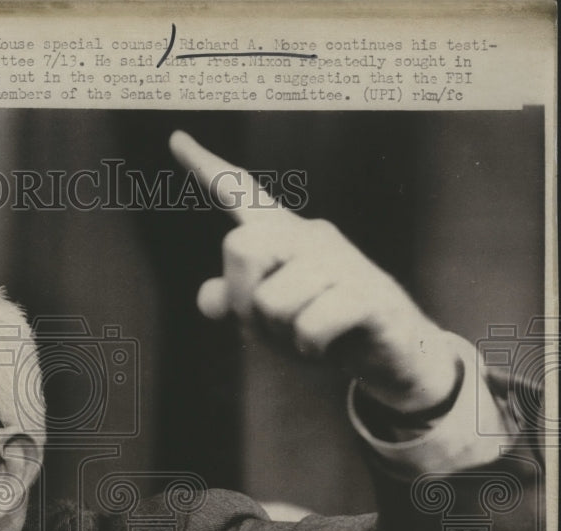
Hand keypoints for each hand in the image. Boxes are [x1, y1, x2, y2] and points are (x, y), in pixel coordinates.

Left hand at [169, 130, 459, 415]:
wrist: (392, 355)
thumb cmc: (326, 331)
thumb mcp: (270, 320)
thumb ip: (235, 303)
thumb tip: (207, 298)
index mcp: (285, 236)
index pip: (242, 194)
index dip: (206, 169)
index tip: (175, 139)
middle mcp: (312, 237)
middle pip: (240, 246)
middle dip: (243, 298)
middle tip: (272, 324)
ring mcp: (343, 261)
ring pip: (272, 301)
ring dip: (281, 335)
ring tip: (307, 334)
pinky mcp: (370, 294)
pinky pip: (310, 325)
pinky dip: (310, 347)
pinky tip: (328, 344)